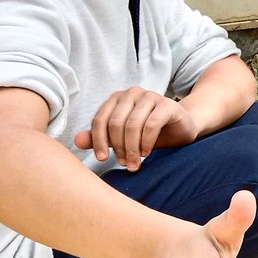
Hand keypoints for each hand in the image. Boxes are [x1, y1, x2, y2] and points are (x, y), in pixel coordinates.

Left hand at [74, 87, 199, 170]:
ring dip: (132, 148)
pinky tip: (147, 152)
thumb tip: (77, 141)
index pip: (100, 119)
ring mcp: (151, 96)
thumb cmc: (149, 132)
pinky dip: (147, 142)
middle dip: (118, 147)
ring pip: (133, 125)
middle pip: (116, 123)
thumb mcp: (122, 137)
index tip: (102, 159)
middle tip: (125, 164)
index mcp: (117, 98)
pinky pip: (152, 125)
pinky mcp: (168, 104)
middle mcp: (132, 93)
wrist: (181, 127)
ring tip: (135, 163)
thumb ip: (100, 138)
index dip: (98, 140)